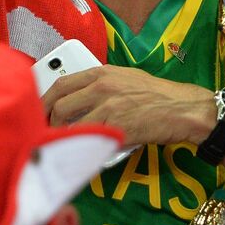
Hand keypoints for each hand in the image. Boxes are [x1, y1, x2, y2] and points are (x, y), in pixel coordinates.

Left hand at [44, 65, 215, 147]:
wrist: (183, 108)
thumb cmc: (158, 96)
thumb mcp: (126, 79)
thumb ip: (101, 87)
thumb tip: (79, 102)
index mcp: (102, 73)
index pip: (61, 84)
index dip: (45, 101)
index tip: (40, 112)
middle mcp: (102, 86)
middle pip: (59, 104)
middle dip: (48, 122)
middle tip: (48, 133)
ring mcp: (109, 107)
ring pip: (69, 124)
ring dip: (61, 137)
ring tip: (62, 144)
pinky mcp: (117, 127)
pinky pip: (88, 139)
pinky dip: (80, 147)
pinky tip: (79, 151)